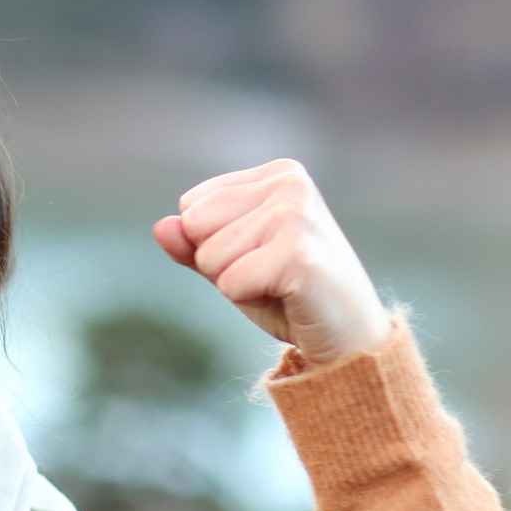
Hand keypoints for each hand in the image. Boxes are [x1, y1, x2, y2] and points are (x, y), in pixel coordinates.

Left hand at [154, 159, 390, 366]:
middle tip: (268, 275)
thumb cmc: (288, 295)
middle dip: (220, 263)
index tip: (260, 257)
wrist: (348, 336)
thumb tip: (162, 226)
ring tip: (279, 284)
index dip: (213, 244)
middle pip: (195, 227)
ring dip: (236, 283)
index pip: (191, 206)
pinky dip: (248, 299)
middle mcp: (290, 183)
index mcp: (277, 174)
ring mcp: (296, 214)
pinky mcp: (297, 253)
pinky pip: (228, 283)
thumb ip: (192, 244)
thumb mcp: (231, 263)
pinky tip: (288, 296)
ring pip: (210, 257)